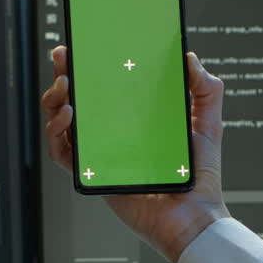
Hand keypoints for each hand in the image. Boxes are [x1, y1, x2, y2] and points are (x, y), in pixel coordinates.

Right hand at [42, 46, 230, 262]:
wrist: (193, 216)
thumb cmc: (198, 178)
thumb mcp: (208, 124)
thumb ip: (206, 89)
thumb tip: (189, 58)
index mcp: (135, 120)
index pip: (105, 88)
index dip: (90, 66)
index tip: (83, 46)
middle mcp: (113, 135)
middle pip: (77, 101)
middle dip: (63, 75)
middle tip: (63, 58)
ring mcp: (99, 154)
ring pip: (62, 123)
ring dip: (54, 101)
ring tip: (65, 87)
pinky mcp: (91, 174)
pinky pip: (62, 153)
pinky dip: (57, 133)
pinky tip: (67, 116)